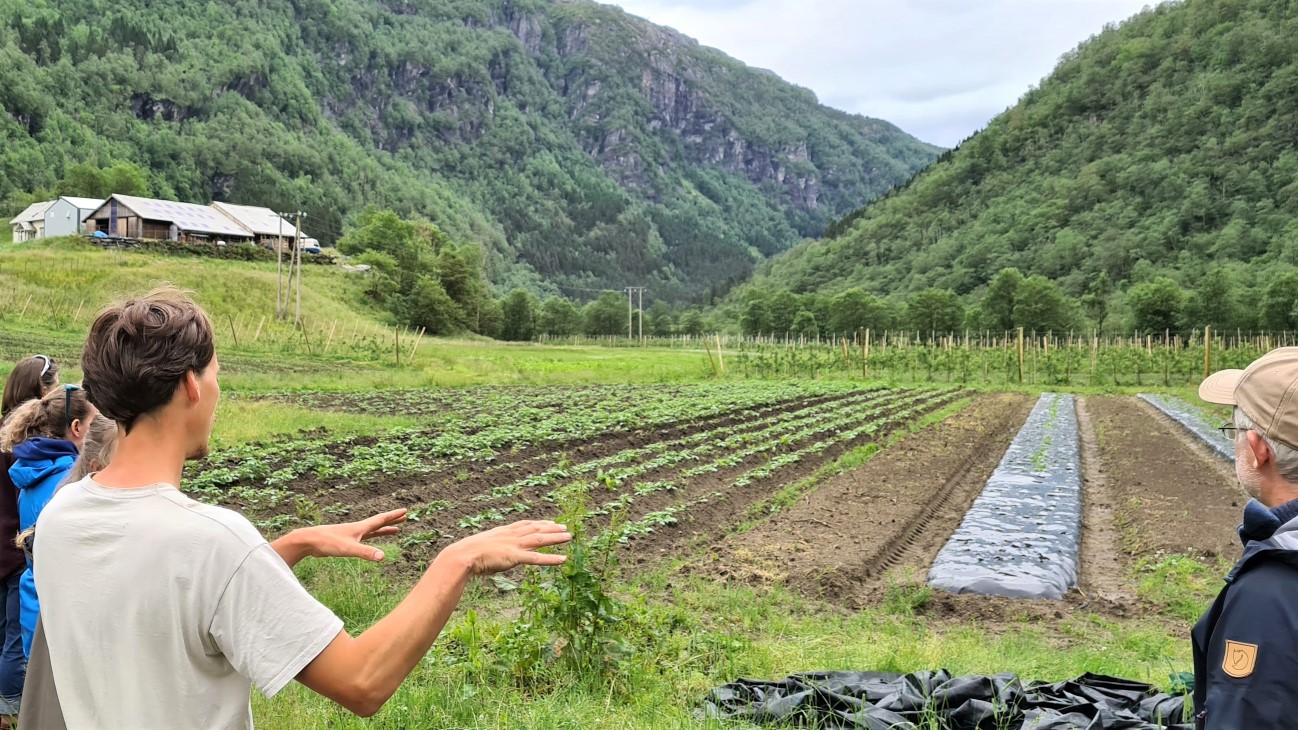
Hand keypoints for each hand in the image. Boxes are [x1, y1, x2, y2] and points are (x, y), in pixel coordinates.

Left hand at [294, 508, 407, 562]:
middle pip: (379, 524)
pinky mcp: (345, 542)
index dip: (393, 516)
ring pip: (372, 531)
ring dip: (383, 530)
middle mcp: (358, 529)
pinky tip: (370, 542)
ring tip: (394, 530)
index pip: (381, 520)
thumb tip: (383, 557)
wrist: (309, 541)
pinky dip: (371, 539)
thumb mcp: (349, 549)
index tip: (405, 511)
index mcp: (361, 528)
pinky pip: (363, 539)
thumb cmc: (328, 542)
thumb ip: (366, 553)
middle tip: (403, 517)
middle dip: (392, 521)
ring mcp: (351, 535)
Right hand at [441, 520, 570, 576]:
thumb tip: (492, 554)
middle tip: (564, 527)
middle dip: (551, 527)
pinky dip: (551, 558)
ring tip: (569, 537)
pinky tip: (563, 559)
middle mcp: (511, 535)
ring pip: (540, 539)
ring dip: (556, 538)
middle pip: (535, 528)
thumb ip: (491, 548)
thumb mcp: (481, 547)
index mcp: (503, 532)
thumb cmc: (467, 554)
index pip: (524, 524)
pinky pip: (537, 558)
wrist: (462, 556)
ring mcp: (514, 545)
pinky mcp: (515, 556)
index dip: (538, 523)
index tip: (548, 522)